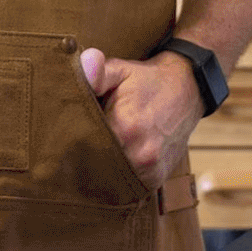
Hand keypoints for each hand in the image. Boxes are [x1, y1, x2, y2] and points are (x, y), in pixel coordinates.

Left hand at [80, 46, 202, 191]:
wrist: (188, 89)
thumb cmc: (147, 80)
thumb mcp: (121, 70)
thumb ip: (97, 73)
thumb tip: (83, 64)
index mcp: (125, 127)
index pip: (82, 145)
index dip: (71, 141)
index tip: (63, 136)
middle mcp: (140, 154)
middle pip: (94, 166)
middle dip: (83, 158)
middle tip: (73, 147)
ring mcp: (150, 170)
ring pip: (110, 179)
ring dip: (100, 169)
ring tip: (94, 153)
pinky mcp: (156, 178)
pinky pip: (127, 186)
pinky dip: (117, 176)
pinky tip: (112, 161)